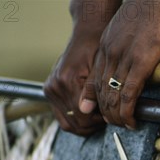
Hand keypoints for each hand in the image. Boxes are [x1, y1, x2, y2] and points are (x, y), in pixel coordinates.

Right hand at [44, 0, 121, 135]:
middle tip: (105, 119)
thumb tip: (96, 116)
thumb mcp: (101, 70)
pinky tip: (88, 112)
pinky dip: (74, 118)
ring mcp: (50, 89)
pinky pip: (61, 114)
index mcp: (67, 81)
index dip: (98, 123)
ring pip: (67, 123)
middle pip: (74, 123)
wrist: (87, 33)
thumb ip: (96, 94)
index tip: (110, 118)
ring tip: (97, 117)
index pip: (82, 117)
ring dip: (83, 124)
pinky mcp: (49, 90)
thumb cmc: (98, 49)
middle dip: (92, 125)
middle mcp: (55, 86)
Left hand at [79, 0, 159, 128]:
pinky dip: (128, 111)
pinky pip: (129, 93)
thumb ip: (123, 45)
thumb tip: (130, 61)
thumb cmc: (151, 8)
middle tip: (116, 124)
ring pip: (112, 96)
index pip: (95, 80)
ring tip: (125, 126)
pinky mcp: (141, 61)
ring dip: (117, 116)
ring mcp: (124, 58)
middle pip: (101, 92)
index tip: (106, 112)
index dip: (99, 101)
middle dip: (106, 113)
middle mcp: (110, 53)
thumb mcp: (128, 28)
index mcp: (106, 45)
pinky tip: (132, 121)